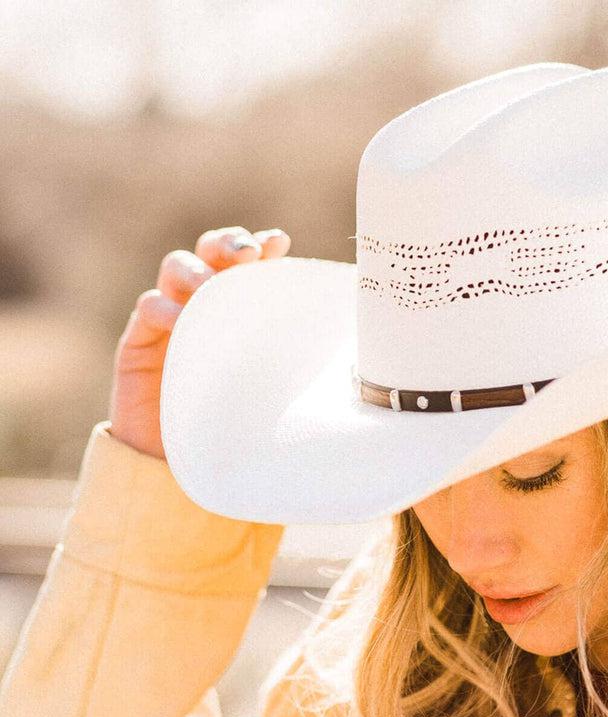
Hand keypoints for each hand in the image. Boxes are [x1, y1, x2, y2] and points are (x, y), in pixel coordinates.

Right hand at [107, 226, 290, 459]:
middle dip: (228, 243)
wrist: (184, 459)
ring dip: (194, 269)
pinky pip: (149, 308)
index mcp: (242, 305)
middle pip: (212, 252)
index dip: (261, 246)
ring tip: (208, 283)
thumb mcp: (271, 382)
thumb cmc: (237, 418)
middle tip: (246, 253)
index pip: (250, 263)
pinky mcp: (140, 339)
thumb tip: (343, 337)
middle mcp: (207, 301)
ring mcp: (172, 316)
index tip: (278, 243)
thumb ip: (290, 352)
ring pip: (177, 268)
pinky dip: (163, 307)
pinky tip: (178, 319)